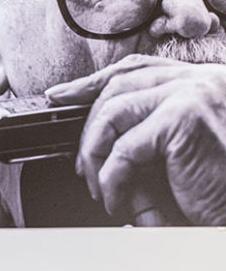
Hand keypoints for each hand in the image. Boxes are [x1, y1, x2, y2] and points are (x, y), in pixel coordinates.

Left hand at [47, 55, 225, 225]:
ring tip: (102, 190)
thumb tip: (99, 142)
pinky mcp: (185, 119)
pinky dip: (111, 182)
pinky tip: (118, 202)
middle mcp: (201, 80)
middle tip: (83, 167)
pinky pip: (123, 149)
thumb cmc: (219, 191)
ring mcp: (193, 94)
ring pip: (112, 114)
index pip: (136, 68)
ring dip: (95, 157)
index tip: (61, 95)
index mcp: (202, 83)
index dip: (92, 82)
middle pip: (117, 85)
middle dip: (87, 128)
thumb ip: (151, 138)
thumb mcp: (182, 158)